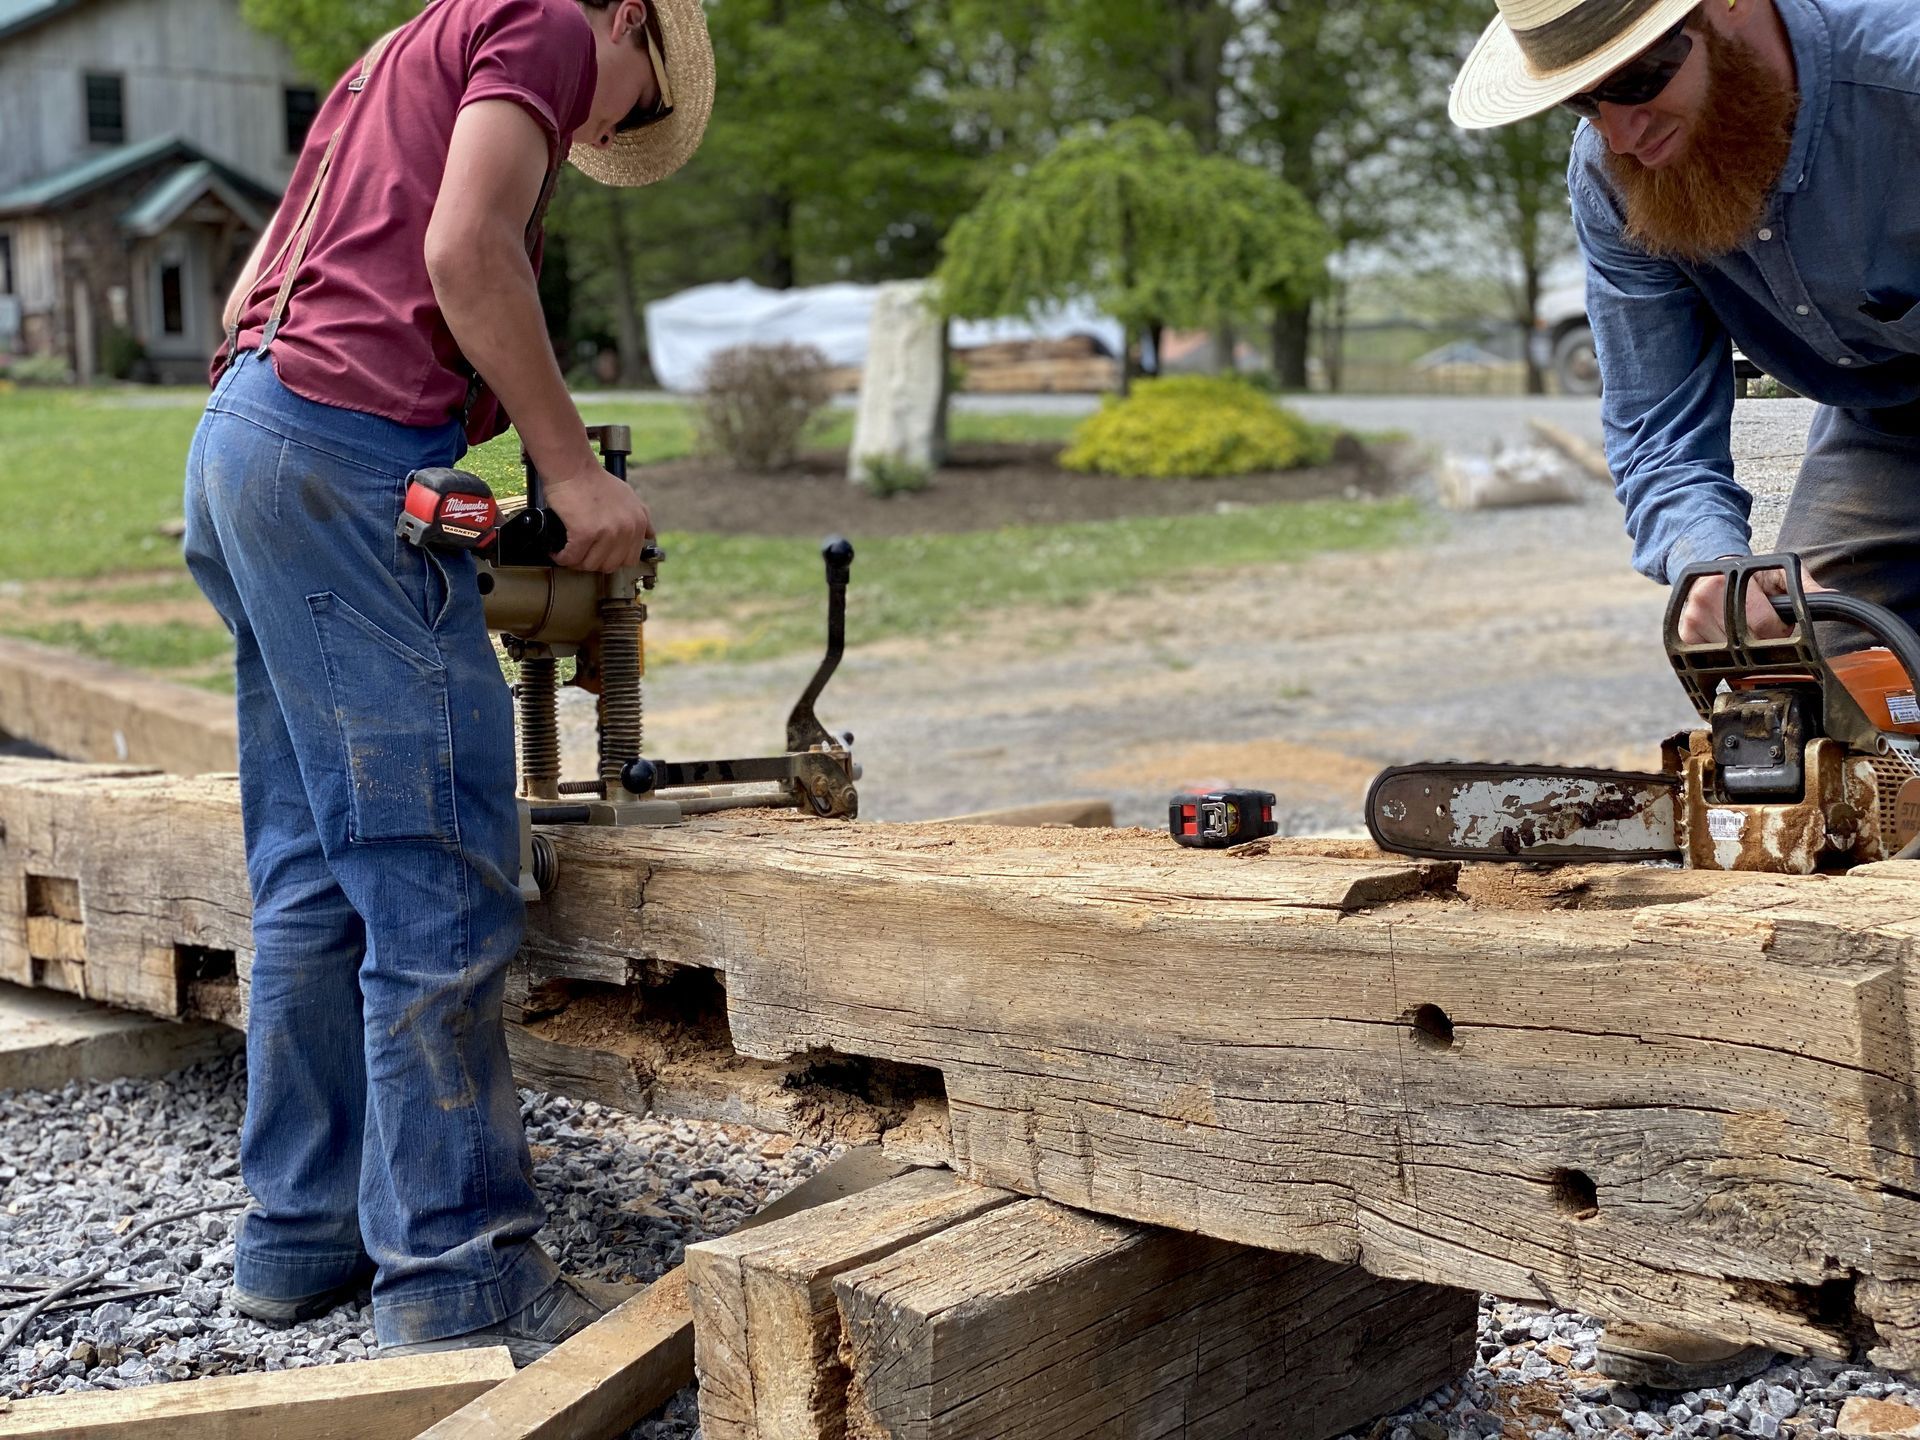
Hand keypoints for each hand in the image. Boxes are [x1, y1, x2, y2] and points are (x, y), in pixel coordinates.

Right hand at [541, 457, 653, 572]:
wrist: (573, 467)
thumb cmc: (594, 480)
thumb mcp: (628, 496)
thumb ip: (641, 517)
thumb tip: (648, 535)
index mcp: (638, 522)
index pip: (629, 560)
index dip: (610, 560)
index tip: (598, 555)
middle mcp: (626, 529)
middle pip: (609, 565)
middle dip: (592, 562)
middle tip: (580, 554)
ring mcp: (607, 532)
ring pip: (590, 565)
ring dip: (576, 562)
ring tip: (567, 552)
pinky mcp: (585, 533)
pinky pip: (572, 557)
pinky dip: (562, 557)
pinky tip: (557, 551)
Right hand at [1675, 563, 1833, 644]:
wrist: (1714, 572)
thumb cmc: (1751, 575)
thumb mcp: (1779, 572)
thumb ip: (1804, 585)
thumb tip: (1830, 597)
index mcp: (1731, 579)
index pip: (1764, 626)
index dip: (1780, 633)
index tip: (1781, 628)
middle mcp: (1705, 597)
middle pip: (1748, 644)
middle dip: (1763, 645)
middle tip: (1765, 632)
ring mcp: (1692, 617)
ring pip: (1730, 656)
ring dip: (1743, 653)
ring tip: (1745, 635)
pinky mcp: (1684, 634)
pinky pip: (1709, 660)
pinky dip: (1724, 658)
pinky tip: (1729, 645)